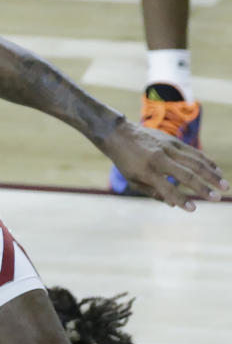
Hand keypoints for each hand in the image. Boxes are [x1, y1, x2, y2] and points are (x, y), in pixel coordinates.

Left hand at [100, 120, 227, 210]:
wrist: (121, 134)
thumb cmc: (125, 162)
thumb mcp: (133, 181)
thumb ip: (153, 192)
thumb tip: (173, 204)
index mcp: (147, 171)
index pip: (167, 189)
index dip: (181, 200)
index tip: (193, 209)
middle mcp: (160, 158)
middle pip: (187, 174)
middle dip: (204, 187)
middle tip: (217, 198)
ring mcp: (169, 148)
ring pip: (195, 161)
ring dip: (211, 174)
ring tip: (224, 185)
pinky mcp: (174, 141)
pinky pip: (194, 152)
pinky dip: (207, 161)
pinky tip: (216, 170)